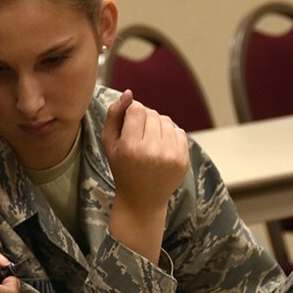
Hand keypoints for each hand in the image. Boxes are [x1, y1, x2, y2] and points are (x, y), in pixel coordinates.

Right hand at [101, 90, 189, 260]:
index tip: (129, 124)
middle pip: (152, 113)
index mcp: (130, 146)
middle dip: (145, 119)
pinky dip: (170, 135)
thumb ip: (114, 115)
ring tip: (150, 141)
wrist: (142, 199)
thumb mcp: (109, 143)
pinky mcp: (183, 159)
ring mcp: (170, 156)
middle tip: (139, 135)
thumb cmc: (122, 168)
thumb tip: (129, 93)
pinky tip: (161, 147)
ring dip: (158, 126)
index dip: (131, 112)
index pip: (136, 108)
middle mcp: (152, 150)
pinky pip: (179, 131)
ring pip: (166, 120)